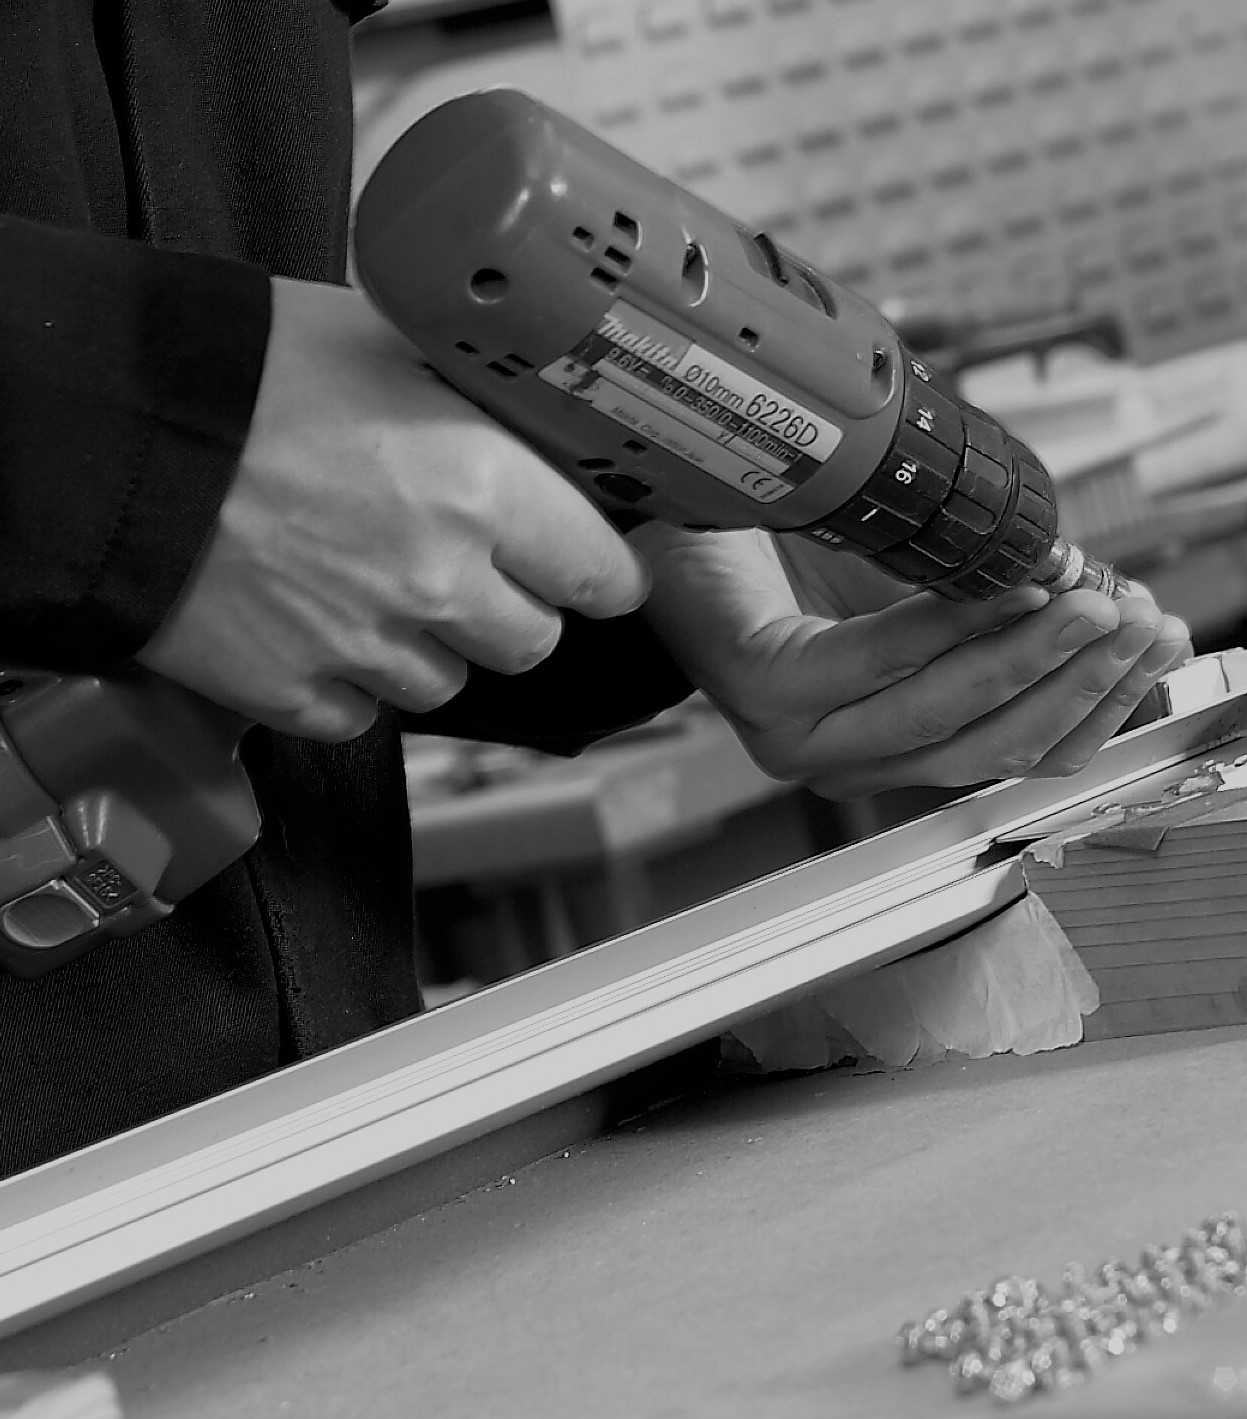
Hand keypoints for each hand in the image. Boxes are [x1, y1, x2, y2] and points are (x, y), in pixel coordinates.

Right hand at [140, 279, 647, 742]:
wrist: (105, 431)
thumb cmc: (239, 369)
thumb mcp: (382, 343)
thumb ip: (475, 401)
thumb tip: (542, 427)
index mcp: (481, 485)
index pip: (606, 576)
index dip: (594, 568)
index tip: (580, 561)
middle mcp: (439, 580)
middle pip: (532, 640)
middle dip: (507, 606)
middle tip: (457, 560)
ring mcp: (367, 646)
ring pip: (449, 682)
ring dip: (427, 644)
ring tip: (366, 578)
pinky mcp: (294, 692)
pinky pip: (361, 713)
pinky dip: (347, 679)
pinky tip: (313, 618)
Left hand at [632, 527, 1192, 797]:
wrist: (650, 484)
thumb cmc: (777, 527)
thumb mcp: (911, 570)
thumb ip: (994, 603)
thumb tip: (1111, 603)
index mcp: (889, 747)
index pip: (1023, 752)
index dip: (1104, 706)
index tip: (1163, 647)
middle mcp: (847, 761)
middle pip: (1002, 743)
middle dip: (1088, 681)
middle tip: (1144, 620)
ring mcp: (801, 736)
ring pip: (953, 714)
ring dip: (1040, 655)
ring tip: (1099, 601)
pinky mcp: (766, 691)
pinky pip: (886, 662)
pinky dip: (960, 624)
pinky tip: (1016, 583)